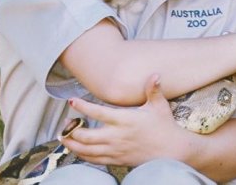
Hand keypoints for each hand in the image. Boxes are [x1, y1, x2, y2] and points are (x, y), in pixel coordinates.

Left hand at [62, 74, 186, 165]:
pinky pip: (94, 160)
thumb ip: (153, 90)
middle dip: (71, 130)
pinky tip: (76, 150)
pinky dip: (82, 155)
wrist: (172, 151)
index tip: (71, 101)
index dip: (82, 107)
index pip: (98, 112)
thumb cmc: (165, 127)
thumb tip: (155, 74)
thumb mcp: (159, 106)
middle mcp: (116, 136)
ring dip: (72, 144)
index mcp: (124, 120)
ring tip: (63, 137)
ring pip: (86, 150)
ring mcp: (115, 150)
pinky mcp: (117, 160)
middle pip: (85, 136)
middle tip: (66, 123)